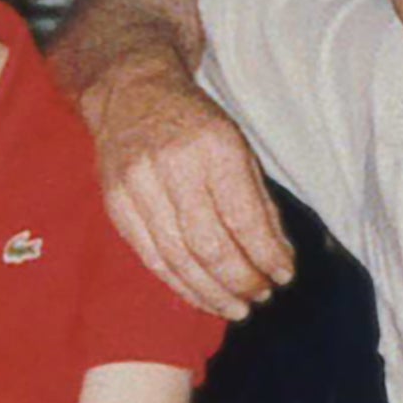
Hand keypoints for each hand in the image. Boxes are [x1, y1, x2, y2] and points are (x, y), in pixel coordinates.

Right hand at [87, 65, 288, 320]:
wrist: (131, 93)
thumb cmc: (195, 124)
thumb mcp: (238, 148)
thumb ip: (258, 203)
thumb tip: (279, 258)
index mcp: (213, 147)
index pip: (242, 216)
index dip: (265, 254)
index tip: (284, 275)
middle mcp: (173, 166)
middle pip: (208, 243)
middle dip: (239, 279)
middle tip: (261, 297)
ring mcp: (138, 186)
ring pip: (177, 257)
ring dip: (211, 292)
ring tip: (236, 308)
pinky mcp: (117, 204)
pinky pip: (151, 257)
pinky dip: (180, 284)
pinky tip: (202, 297)